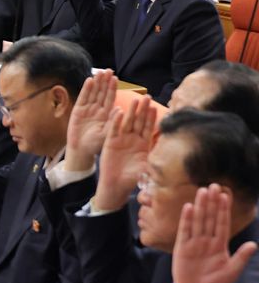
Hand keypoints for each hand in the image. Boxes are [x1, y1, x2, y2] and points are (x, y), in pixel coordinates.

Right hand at [65, 69, 116, 171]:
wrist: (82, 150)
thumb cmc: (97, 145)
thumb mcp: (108, 134)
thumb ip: (113, 122)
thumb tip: (120, 109)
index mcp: (107, 115)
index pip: (111, 98)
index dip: (113, 88)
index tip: (115, 78)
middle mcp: (98, 110)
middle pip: (102, 93)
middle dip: (105, 82)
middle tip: (108, 70)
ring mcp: (88, 109)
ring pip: (93, 93)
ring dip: (96, 82)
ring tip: (99, 72)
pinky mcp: (78, 111)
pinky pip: (83, 98)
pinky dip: (86, 89)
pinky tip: (89, 80)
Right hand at [94, 96, 155, 211]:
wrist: (116, 184)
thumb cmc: (133, 178)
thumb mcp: (148, 170)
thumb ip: (157, 162)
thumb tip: (171, 160)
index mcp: (143, 144)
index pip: (148, 128)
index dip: (152, 118)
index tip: (156, 107)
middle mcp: (133, 139)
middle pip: (139, 121)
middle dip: (143, 109)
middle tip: (148, 97)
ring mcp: (121, 139)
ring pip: (127, 122)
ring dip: (131, 111)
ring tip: (135, 100)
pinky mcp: (110, 141)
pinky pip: (114, 129)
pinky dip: (116, 121)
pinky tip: (119, 111)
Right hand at [168, 185, 258, 282]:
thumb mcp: (231, 272)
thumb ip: (241, 257)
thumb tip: (254, 245)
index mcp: (219, 245)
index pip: (223, 223)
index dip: (224, 210)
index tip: (225, 195)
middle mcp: (206, 240)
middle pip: (210, 217)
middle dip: (212, 202)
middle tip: (214, 186)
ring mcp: (194, 242)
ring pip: (198, 220)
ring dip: (201, 206)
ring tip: (202, 191)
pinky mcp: (182, 246)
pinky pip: (185, 230)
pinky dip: (186, 219)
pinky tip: (189, 207)